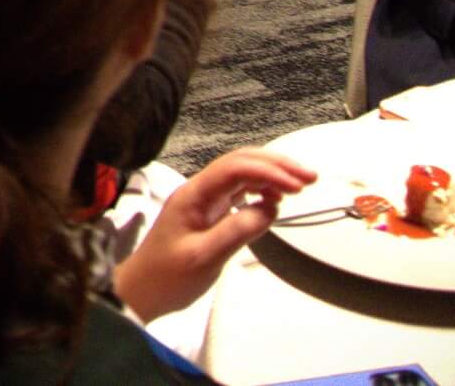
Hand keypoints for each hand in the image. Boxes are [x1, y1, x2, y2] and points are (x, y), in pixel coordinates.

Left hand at [114, 149, 315, 321]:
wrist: (144, 290)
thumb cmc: (170, 276)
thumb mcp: (204, 257)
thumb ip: (236, 231)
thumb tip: (269, 208)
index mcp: (194, 195)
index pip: (234, 169)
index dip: (268, 171)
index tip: (298, 186)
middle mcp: (199, 191)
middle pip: (239, 164)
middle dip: (275, 165)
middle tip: (310, 177)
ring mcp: (204, 201)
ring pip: (240, 176)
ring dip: (270, 175)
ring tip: (301, 186)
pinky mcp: (210, 214)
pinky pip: (238, 193)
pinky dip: (260, 191)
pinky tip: (275, 200)